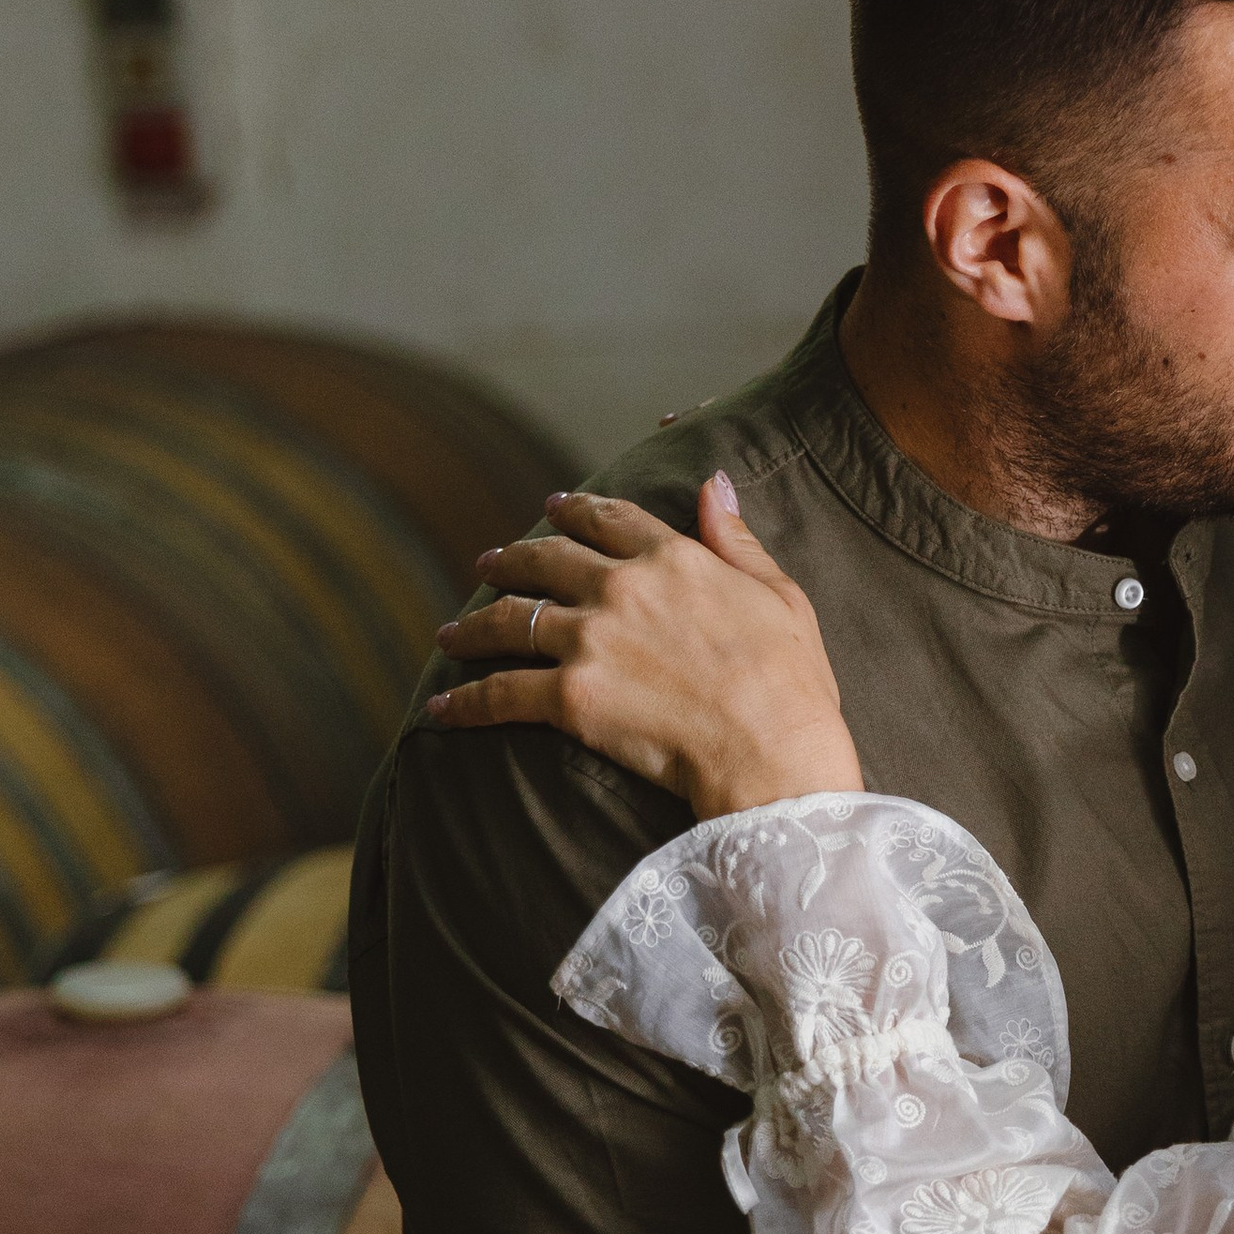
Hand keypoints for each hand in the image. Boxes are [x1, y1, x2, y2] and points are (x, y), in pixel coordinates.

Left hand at [425, 476, 862, 816]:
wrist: (773, 750)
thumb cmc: (791, 681)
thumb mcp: (779, 594)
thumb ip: (736, 538)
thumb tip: (713, 482)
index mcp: (673, 559)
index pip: (609, 519)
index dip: (575, 509)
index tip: (554, 505)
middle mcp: (622, 588)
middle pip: (547, 559)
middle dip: (512, 558)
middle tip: (489, 562)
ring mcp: (590, 640)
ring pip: (511, 619)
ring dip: (474, 623)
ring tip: (452, 631)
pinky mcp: (569, 697)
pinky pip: (501, 693)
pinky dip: (466, 702)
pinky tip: (442, 707)